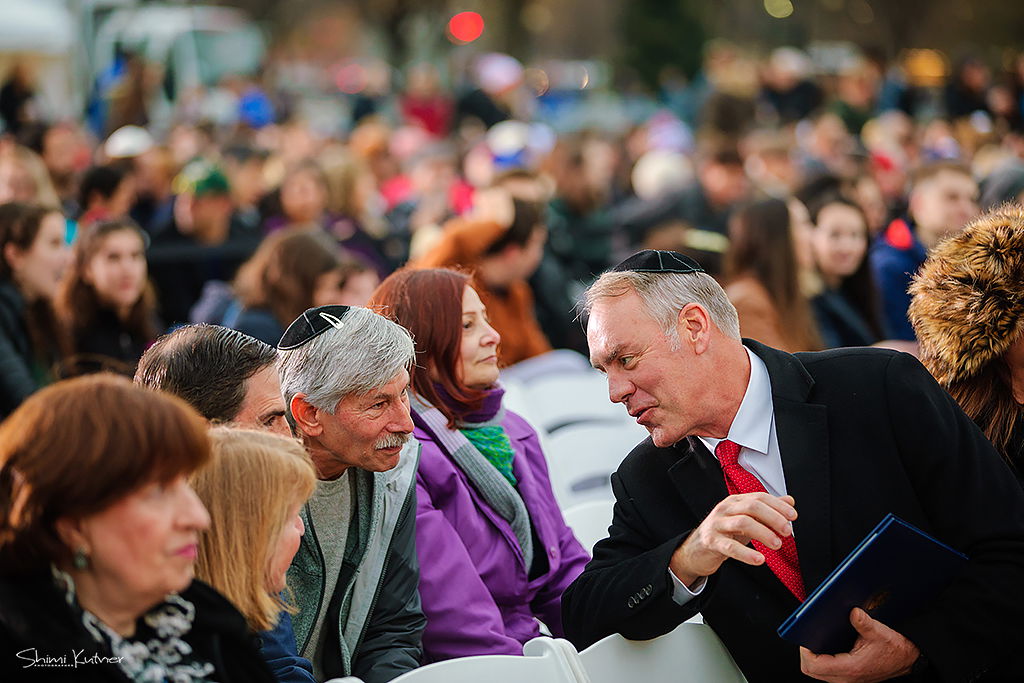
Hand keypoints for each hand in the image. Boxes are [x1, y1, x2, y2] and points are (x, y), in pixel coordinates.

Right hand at [669, 493, 796, 586]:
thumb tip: (789, 501)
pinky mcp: (711, 542)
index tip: (793, 516)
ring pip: (742, 523)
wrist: (697, 549)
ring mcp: (717, 524)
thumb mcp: (746, 519)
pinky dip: (747, 554)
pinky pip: (730, 547)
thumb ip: (767, 510)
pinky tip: (759, 559)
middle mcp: (725, 509)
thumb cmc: (723, 533)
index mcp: (735, 501)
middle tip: (787, 531)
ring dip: (763, 533)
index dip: (778, 506)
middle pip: (752, 507)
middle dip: (773, 517)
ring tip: (777, 544)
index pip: (759, 497)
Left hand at [800, 608, 919, 682]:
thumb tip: (853, 611)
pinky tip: (825, 645)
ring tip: (813, 639)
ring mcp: (848, 678)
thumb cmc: (895, 648)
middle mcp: (847, 677)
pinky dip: (822, 660)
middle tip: (806, 637)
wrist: (908, 659)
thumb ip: (864, 622)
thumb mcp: (880, 632)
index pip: (815, 666)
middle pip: (812, 671)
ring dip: (813, 658)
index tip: (804, 637)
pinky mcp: (849, 676)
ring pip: (818, 673)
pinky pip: (827, 672)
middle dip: (805, 654)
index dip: (804, 651)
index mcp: (851, 668)